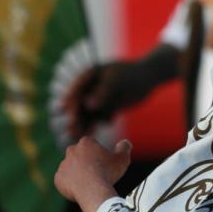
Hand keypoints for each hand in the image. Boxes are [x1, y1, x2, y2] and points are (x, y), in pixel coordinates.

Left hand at [54, 136, 131, 211]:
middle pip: (79, 155)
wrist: (93, 191)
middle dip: (85, 162)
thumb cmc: (108, 173)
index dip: (98, 155)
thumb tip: (125, 143)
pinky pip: (64, 181)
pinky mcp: (58, 178)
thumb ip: (125, 148)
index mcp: (86, 142)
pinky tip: (80, 190)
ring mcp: (63, 165)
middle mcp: (71, 151)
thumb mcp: (123, 159)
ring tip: (89, 184)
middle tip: (96, 174)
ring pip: (71, 168)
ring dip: (77, 174)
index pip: (91, 146)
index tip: (104, 165)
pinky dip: (70, 185)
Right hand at [62, 49, 179, 138]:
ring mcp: (98, 97)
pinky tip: (93, 133)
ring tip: (77, 136)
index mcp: (90, 75)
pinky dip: (96, 125)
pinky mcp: (106, 107)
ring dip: (83, 124)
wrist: (148, 78)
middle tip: (71, 129)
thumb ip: (102, 93)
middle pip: (79, 104)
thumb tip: (87, 105)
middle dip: (75, 116)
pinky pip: (98, 118)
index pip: (76, 88)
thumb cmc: (132, 75)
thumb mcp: (116, 81)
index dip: (69, 99)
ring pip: (87, 114)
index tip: (65, 108)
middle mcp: (90, 87)